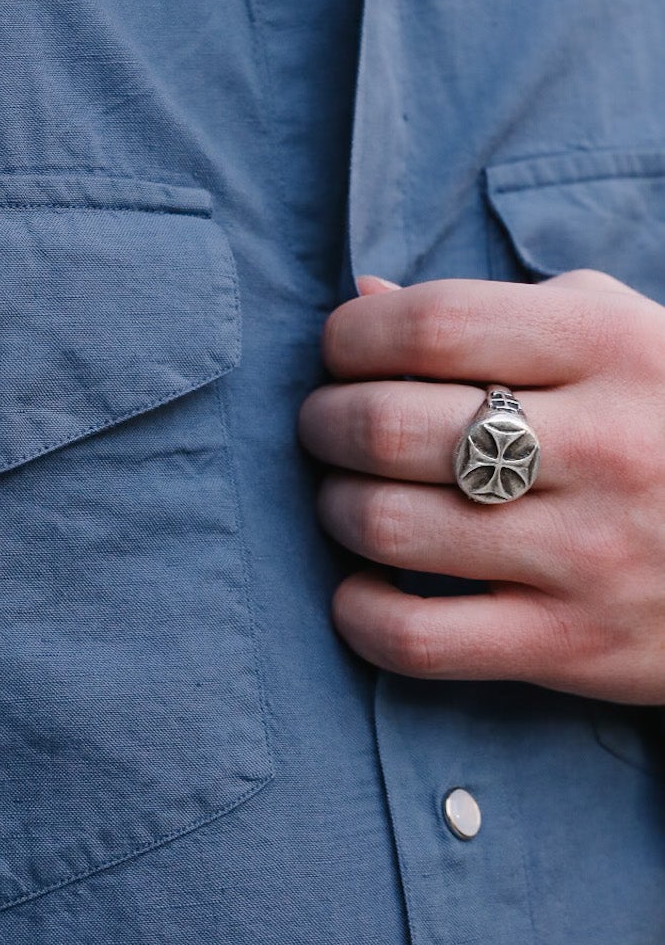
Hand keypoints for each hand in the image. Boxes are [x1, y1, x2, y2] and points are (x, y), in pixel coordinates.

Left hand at [297, 270, 664, 703]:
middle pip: (389, 425)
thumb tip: (364, 297)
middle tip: (326, 426)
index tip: (342, 351)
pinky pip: (418, 639)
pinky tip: (362, 587)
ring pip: (389, 526)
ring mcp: (589, 554)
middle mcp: (602, 446)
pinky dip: (359, 612)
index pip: (429, 326)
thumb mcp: (619, 335)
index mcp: (609, 348)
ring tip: (348, 496)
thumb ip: (494, 311)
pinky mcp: (576, 647)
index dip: (353, 336)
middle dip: (325, 422)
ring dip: (335, 507)